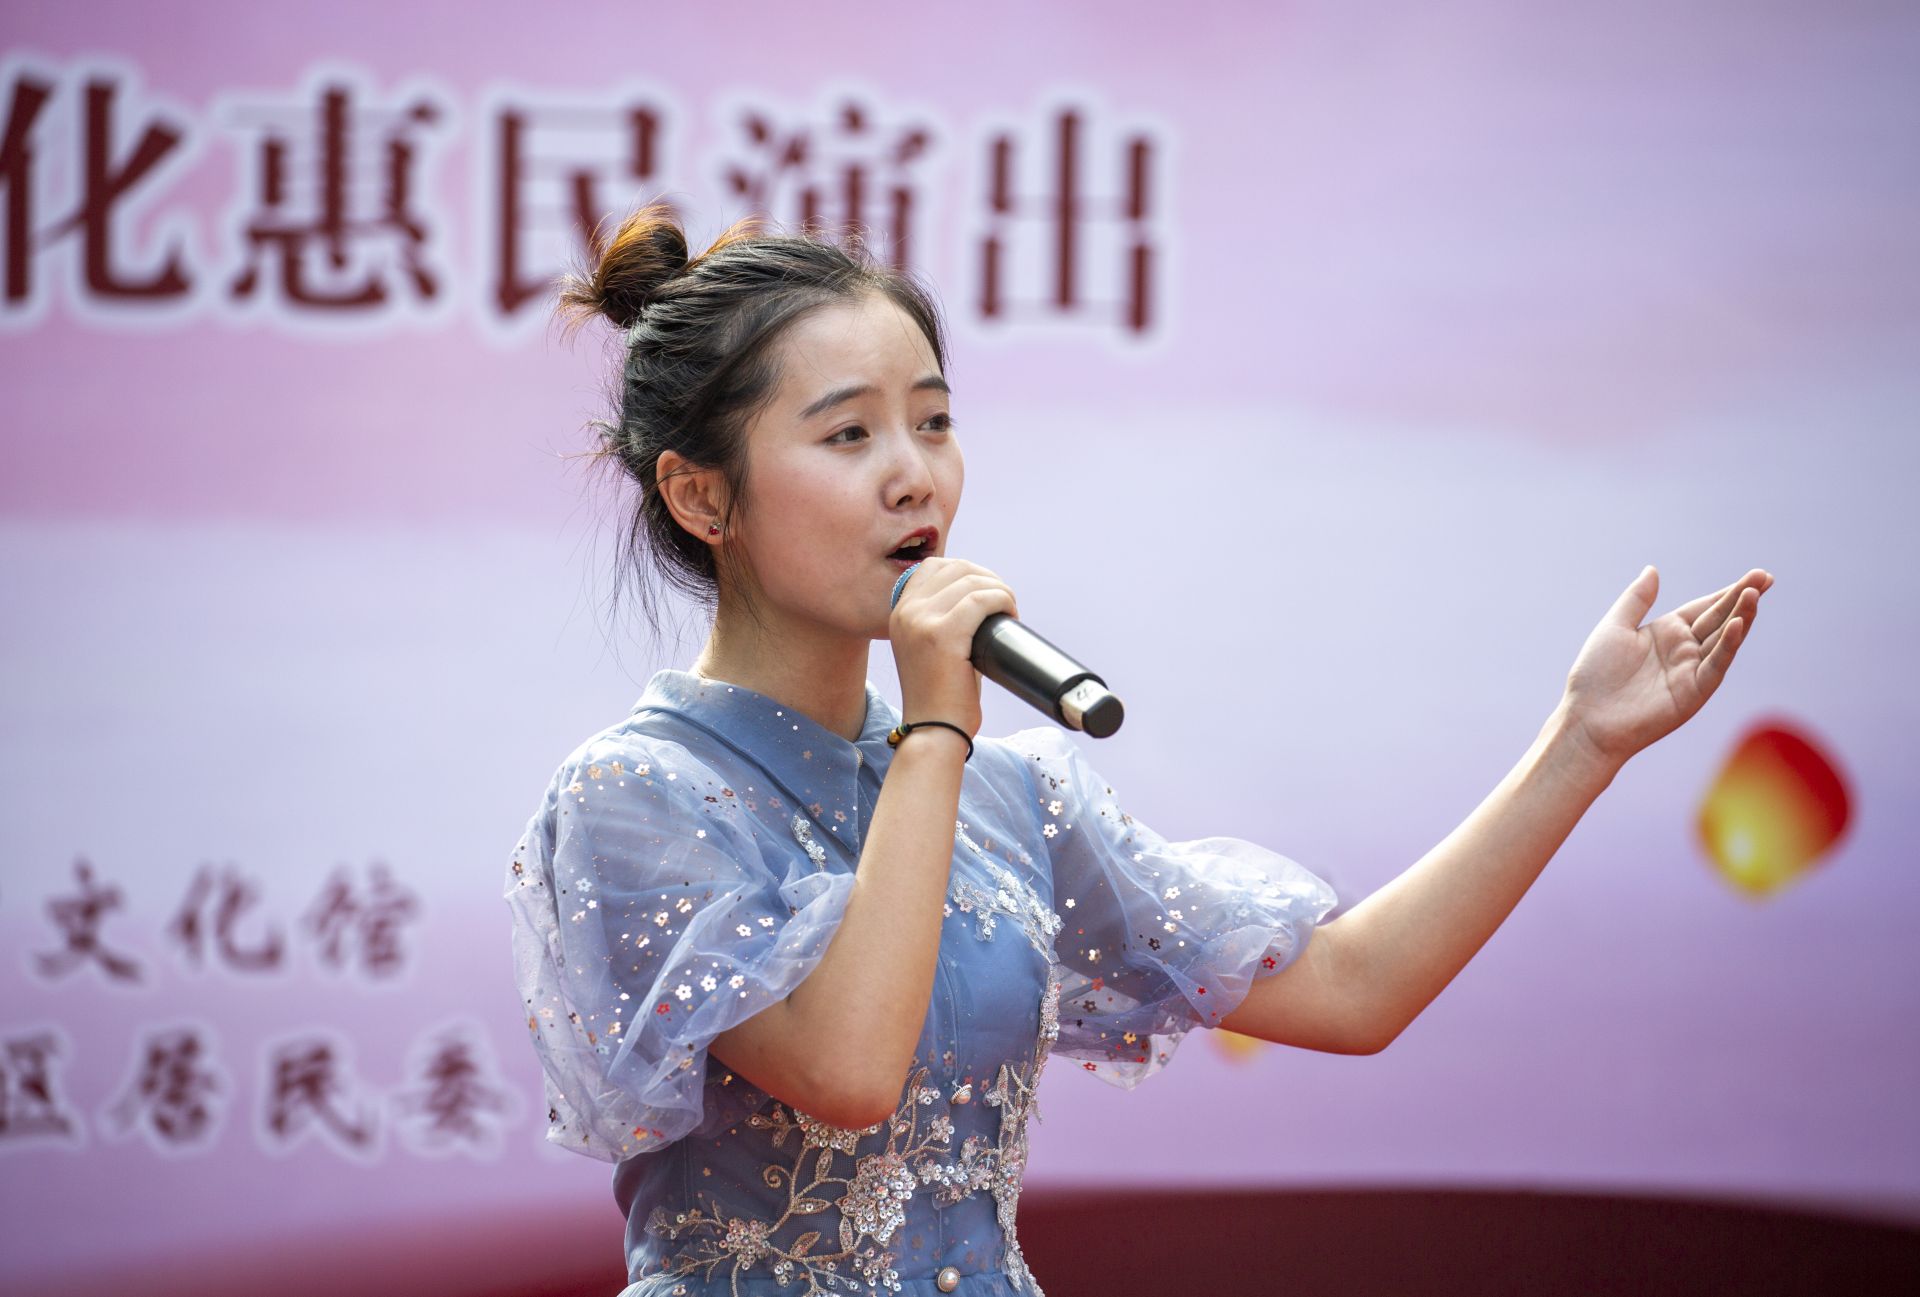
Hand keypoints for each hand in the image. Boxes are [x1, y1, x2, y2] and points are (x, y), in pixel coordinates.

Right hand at [888, 557, 1019, 741]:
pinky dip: (1002, 601)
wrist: (935, 730)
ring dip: (999, 590)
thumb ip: (943, 619)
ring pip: (971, 580)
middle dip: (988, 578)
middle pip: (956, 567)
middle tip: (1004, 603)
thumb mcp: (931, 648)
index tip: (987, 592)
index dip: (968, 571)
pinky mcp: (941, 634)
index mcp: (899, 613)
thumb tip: (980, 595)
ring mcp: (920, 621)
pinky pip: (980, 599)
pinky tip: (1010, 615)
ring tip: (1009, 611)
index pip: (934, 566)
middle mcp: (905, 612)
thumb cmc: (942, 695)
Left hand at [1561, 566, 1771, 766]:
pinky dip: (1727, 645)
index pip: (1705, 607)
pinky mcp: (1694, 692)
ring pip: (1723, 640)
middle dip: (1742, 598)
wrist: (1588, 720)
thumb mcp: (1615, 627)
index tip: (1757, 575)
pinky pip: (1715, 665)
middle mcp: (1684, 649)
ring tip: (1755, 594)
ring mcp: (1692, 670)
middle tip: (1766, 577)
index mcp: (1667, 632)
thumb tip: (1653, 569)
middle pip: (1720, 619)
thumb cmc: (1595, 675)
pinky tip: (1737, 624)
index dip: (1728, 592)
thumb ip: (1637, 599)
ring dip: (1740, 617)